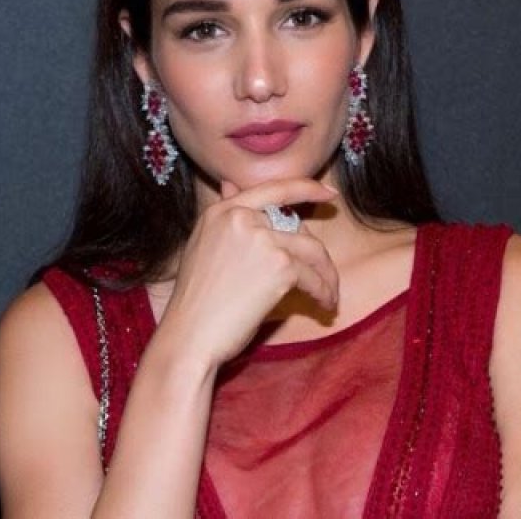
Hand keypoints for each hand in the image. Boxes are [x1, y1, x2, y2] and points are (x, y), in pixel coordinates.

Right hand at [156, 178, 339, 369]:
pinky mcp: (279, 265)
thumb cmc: (197, 300)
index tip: (329, 193)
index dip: (306, 187)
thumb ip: (225, 218)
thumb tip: (230, 185)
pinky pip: (312, 275)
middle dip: (314, 251)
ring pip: (312, 249)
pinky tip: (323, 303)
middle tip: (324, 274)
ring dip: (327, 274)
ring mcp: (262, 238)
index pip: (273, 188)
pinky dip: (323, 291)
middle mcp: (241, 217)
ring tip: (329, 294)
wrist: (191, 335)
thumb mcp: (203, 246)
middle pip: (298, 224)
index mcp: (222, 211)